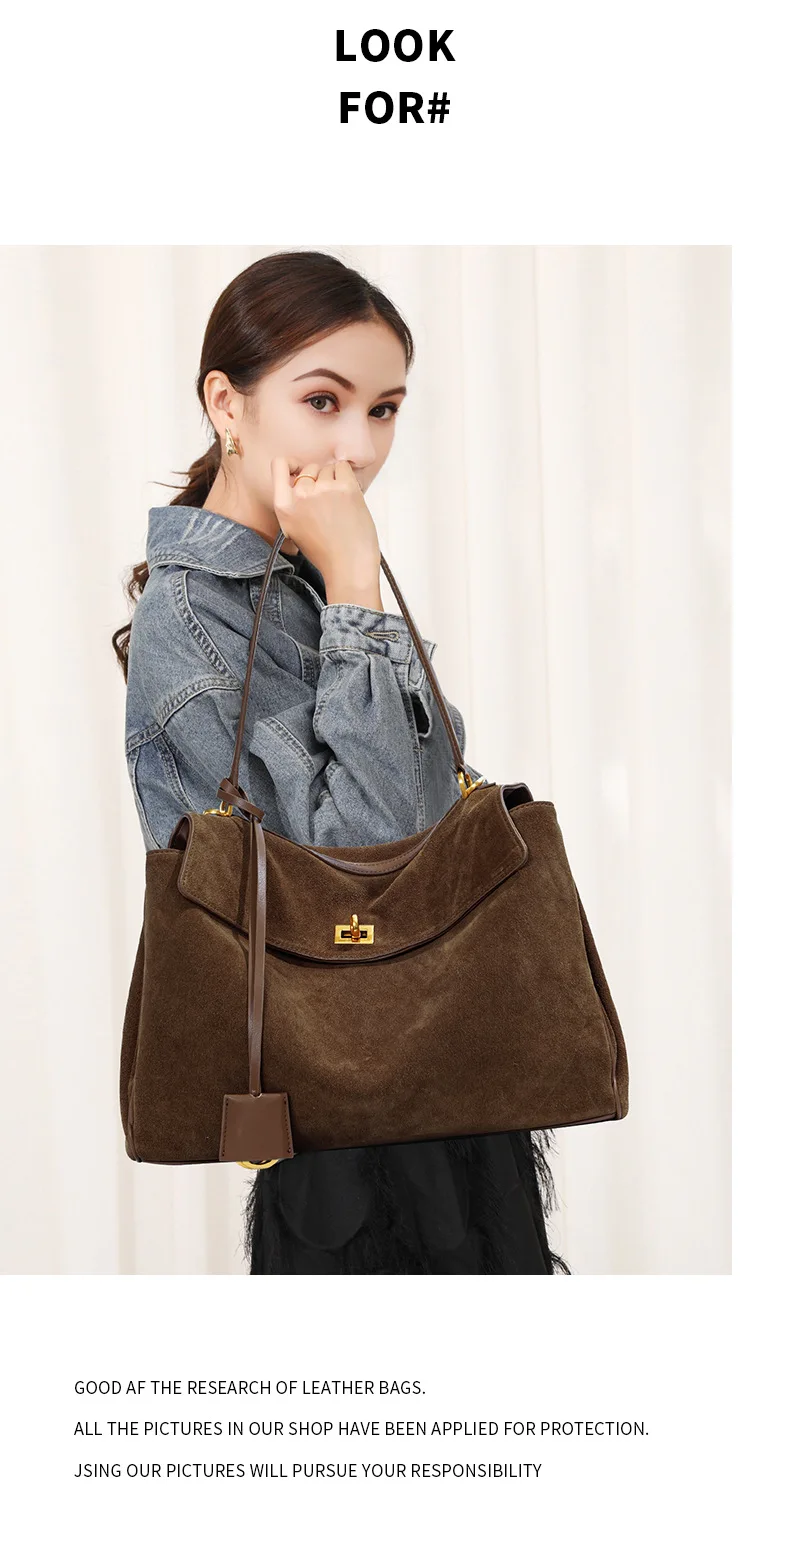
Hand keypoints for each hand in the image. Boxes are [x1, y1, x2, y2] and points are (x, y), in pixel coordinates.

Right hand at [271, 458, 380, 597]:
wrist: (348, 567)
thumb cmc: (326, 552)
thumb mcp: (294, 529)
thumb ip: (293, 504)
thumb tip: (300, 479)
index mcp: (284, 506)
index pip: (279, 465)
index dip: (292, 465)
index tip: (300, 471)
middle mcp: (300, 494)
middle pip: (309, 468)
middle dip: (319, 479)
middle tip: (329, 502)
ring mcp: (323, 489)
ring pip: (328, 469)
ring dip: (335, 481)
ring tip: (340, 506)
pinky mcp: (345, 488)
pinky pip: (344, 467)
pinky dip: (348, 478)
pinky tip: (349, 497)